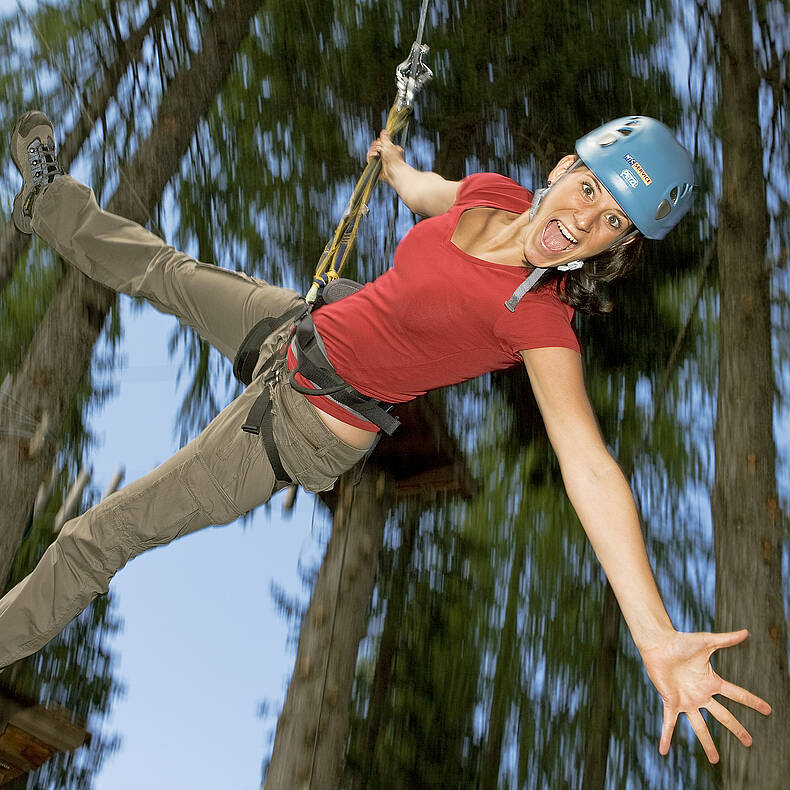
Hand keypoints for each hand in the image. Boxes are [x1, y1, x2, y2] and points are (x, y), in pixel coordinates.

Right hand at [366, 129, 404, 184]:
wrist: (394, 171)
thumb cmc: (394, 158)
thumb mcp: (390, 145)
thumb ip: (385, 137)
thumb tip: (383, 130)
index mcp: (390, 150)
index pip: (381, 142)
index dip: (379, 140)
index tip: (381, 140)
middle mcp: (384, 155)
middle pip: (375, 146)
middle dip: (376, 144)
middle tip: (379, 146)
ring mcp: (379, 161)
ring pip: (371, 152)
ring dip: (373, 149)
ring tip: (378, 151)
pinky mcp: (375, 166)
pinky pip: (369, 158)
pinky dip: (371, 155)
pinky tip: (375, 154)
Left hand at [639, 629, 771, 762]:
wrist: (658, 643)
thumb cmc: (681, 641)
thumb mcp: (706, 642)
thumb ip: (726, 639)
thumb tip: (746, 632)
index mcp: (711, 682)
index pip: (737, 694)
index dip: (753, 702)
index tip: (768, 711)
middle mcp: (701, 695)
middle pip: (724, 716)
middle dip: (737, 729)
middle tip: (749, 742)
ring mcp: (686, 700)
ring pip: (700, 727)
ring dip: (707, 743)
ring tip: (715, 760)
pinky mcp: (671, 701)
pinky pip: (669, 723)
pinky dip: (666, 736)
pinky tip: (664, 750)